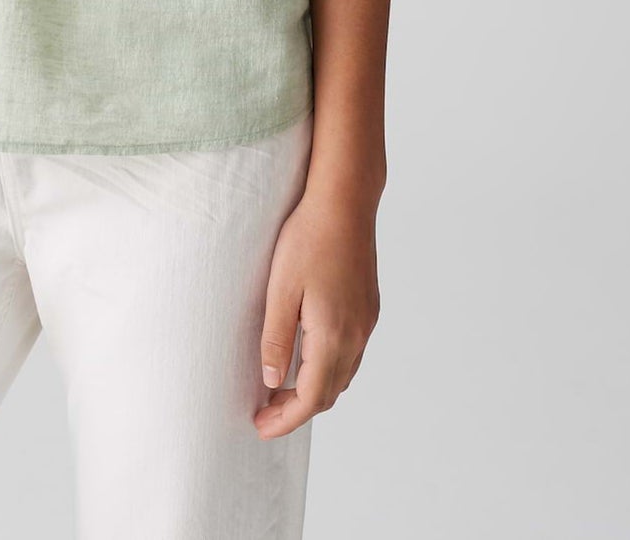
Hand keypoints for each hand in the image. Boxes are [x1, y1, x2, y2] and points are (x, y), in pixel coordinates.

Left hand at [253, 187, 380, 437]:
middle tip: (265, 412)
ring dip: (314, 390)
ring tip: (281, 390)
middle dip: (297, 410)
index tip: (260, 427)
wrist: (345, 201)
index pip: (312, 398)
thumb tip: (272, 381)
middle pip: (330, 393)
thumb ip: (277, 339)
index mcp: (334, 335)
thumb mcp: (280, 289)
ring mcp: (366, 321)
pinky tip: (308, 357)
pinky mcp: (368, 307)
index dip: (286, 420)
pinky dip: (329, 368)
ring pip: (343, 375)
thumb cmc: (308, 238)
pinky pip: (351, 353)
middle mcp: (356, 334)